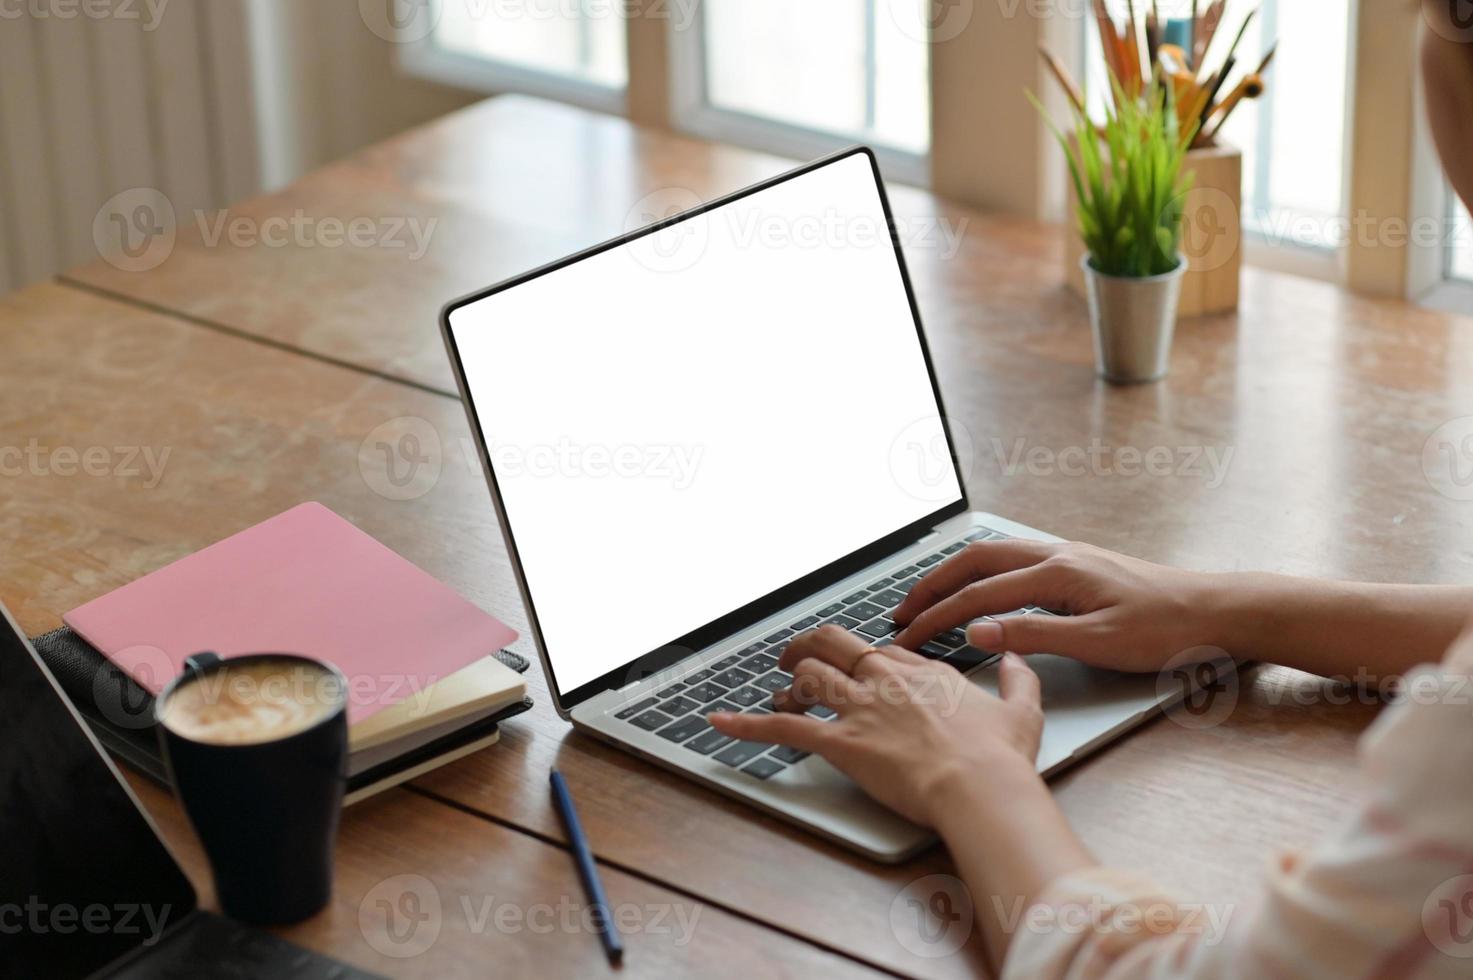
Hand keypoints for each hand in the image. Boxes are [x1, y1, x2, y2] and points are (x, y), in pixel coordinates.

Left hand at [708, 626, 1043, 827]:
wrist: (980, 787)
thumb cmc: (1000, 758)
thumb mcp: (1023, 709)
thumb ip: (1019, 679)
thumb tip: (1016, 657)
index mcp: (925, 672)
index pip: (883, 651)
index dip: (863, 657)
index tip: (858, 664)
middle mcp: (887, 681)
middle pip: (836, 644)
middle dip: (811, 646)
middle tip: (798, 655)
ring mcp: (861, 708)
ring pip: (809, 676)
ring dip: (788, 680)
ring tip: (777, 687)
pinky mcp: (840, 742)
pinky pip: (783, 727)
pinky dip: (747, 724)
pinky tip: (721, 721)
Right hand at [892, 539, 1226, 672]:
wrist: (1218, 610)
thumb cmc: (1166, 631)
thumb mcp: (1097, 644)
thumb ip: (1032, 636)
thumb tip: (975, 633)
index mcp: (1056, 572)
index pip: (977, 595)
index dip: (937, 618)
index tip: (907, 638)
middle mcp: (1055, 554)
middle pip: (973, 560)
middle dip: (931, 585)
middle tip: (900, 613)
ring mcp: (1067, 555)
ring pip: (992, 555)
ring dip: (954, 575)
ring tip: (926, 599)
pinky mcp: (1077, 564)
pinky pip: (1012, 560)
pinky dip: (980, 572)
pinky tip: (977, 588)